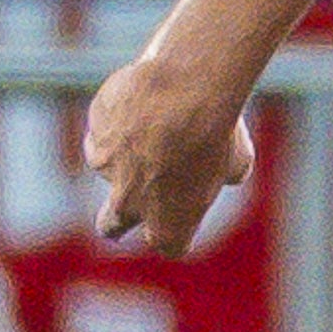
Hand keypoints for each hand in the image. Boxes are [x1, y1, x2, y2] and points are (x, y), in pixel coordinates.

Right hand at [83, 43, 258, 258]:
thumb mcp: (237, 160)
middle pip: (110, 226)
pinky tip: (141, 100)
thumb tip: (223, 172)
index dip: (175, 229)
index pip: (167, 243)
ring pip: (104, 167)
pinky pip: (103, 129)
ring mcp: (105, 168)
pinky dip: (117, 119)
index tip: (182, 212)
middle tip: (131, 198)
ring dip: (120, 153)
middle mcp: (128, 205)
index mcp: (168, 224)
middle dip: (116, 218)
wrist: (185, 88)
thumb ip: (223, 176)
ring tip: (152, 122)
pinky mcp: (95, 132)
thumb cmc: (216, 130)